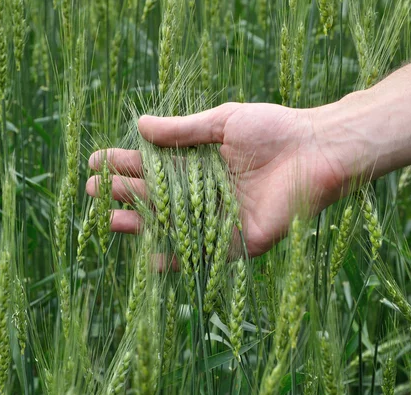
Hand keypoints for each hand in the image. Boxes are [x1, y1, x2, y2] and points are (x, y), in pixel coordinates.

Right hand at [86, 102, 353, 255]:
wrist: (317, 149)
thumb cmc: (274, 129)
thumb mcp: (222, 122)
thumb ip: (182, 130)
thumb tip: (139, 124)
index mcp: (203, 163)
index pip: (156, 165)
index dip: (126, 163)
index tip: (95, 161)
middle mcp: (209, 191)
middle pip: (160, 196)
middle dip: (126, 193)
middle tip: (93, 190)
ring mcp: (223, 217)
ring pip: (176, 224)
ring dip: (144, 223)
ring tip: (112, 219)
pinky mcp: (243, 239)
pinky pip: (206, 252)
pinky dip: (179, 256)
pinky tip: (150, 253)